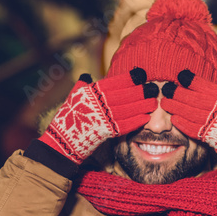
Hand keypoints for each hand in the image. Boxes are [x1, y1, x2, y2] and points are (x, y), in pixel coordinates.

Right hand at [38, 69, 158, 163]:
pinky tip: (145, 117)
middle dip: (141, 91)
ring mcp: (102, 117)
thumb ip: (82, 86)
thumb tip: (87, 76)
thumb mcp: (73, 97)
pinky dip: (136, 121)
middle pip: (125, 95)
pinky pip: (125, 125)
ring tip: (153, 102)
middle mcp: (97, 102)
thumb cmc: (68, 117)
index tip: (142, 74)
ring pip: (128, 109)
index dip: (130, 78)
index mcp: (91, 91)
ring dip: (143, 105)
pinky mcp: (106, 131)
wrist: (63, 141)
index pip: (114, 82)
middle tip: (154, 89)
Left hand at [161, 70, 216, 168]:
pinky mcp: (207, 137)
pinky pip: (190, 128)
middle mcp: (215, 108)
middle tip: (166, 88)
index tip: (181, 75)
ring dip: (174, 107)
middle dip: (176, 92)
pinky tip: (174, 118)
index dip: (189, 79)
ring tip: (165, 102)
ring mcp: (210, 123)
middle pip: (191, 98)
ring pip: (187, 112)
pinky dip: (181, 123)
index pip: (202, 85)